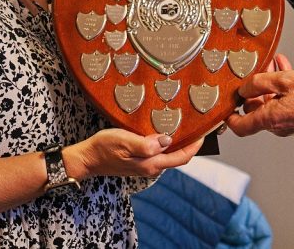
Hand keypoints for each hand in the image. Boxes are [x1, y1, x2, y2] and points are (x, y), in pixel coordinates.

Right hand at [70, 130, 203, 179]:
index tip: (205, 133)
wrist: (87, 158)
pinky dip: (166, 143)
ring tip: (186, 126)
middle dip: (190, 144)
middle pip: (178, 157)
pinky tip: (165, 131)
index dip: (195, 146)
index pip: (181, 157)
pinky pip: (159, 153)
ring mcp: (145, 165)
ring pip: (169, 154)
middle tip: (199, 127)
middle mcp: (151, 167)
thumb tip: (167, 140)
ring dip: (178, 142)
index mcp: (150, 164)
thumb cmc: (104, 148)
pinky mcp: (139, 161)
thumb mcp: (124, 141)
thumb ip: (146, 144)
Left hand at [225, 66, 293, 137]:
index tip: (225, 105)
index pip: (240, 127)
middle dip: (255, 88)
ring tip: (274, 64)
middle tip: (258, 70)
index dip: (229, 117)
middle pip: (256, 109)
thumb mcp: (284, 81)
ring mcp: (287, 123)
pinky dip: (281, 88)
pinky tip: (284, 69)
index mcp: (270, 119)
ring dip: (270, 83)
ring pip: (270, 102)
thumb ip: (259, 83)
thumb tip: (244, 89)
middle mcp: (277, 126)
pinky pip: (282, 103)